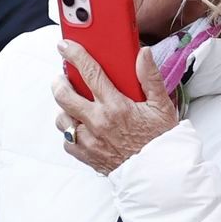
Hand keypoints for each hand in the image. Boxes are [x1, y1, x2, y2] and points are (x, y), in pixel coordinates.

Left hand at [53, 43, 178, 174]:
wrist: (160, 175)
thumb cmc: (161, 140)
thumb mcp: (161, 106)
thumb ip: (150, 78)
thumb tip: (143, 53)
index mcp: (116, 106)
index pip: (89, 73)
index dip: (74, 55)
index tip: (65, 46)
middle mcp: (98, 122)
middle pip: (63, 95)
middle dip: (59, 82)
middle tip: (63, 77)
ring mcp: (89, 141)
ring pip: (61, 119)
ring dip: (64, 108)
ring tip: (73, 104)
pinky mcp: (86, 156)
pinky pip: (67, 141)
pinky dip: (70, 133)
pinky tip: (80, 127)